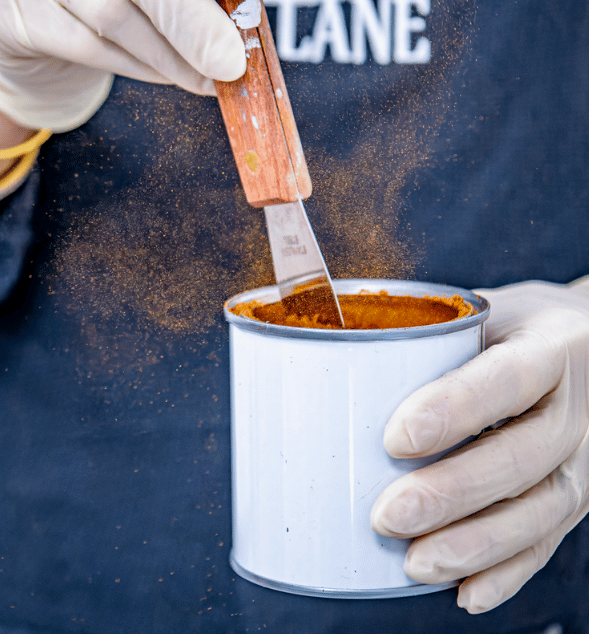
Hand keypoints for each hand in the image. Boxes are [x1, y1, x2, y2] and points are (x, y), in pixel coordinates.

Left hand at [370, 279, 588, 612]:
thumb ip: (433, 333)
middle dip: (451, 493)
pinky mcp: (579, 498)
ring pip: (538, 512)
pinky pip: (547, 542)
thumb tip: (339, 352)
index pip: (509, 379)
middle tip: (388, 514)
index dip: (455, 408)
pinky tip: (464, 591)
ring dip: (474, 544)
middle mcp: (578, 408)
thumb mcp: (487, 312)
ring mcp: (584, 459)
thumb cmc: (515, 327)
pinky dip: (505, 573)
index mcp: (553, 347)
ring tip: (416, 562)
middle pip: (522, 458)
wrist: (585, 350)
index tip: (396, 438)